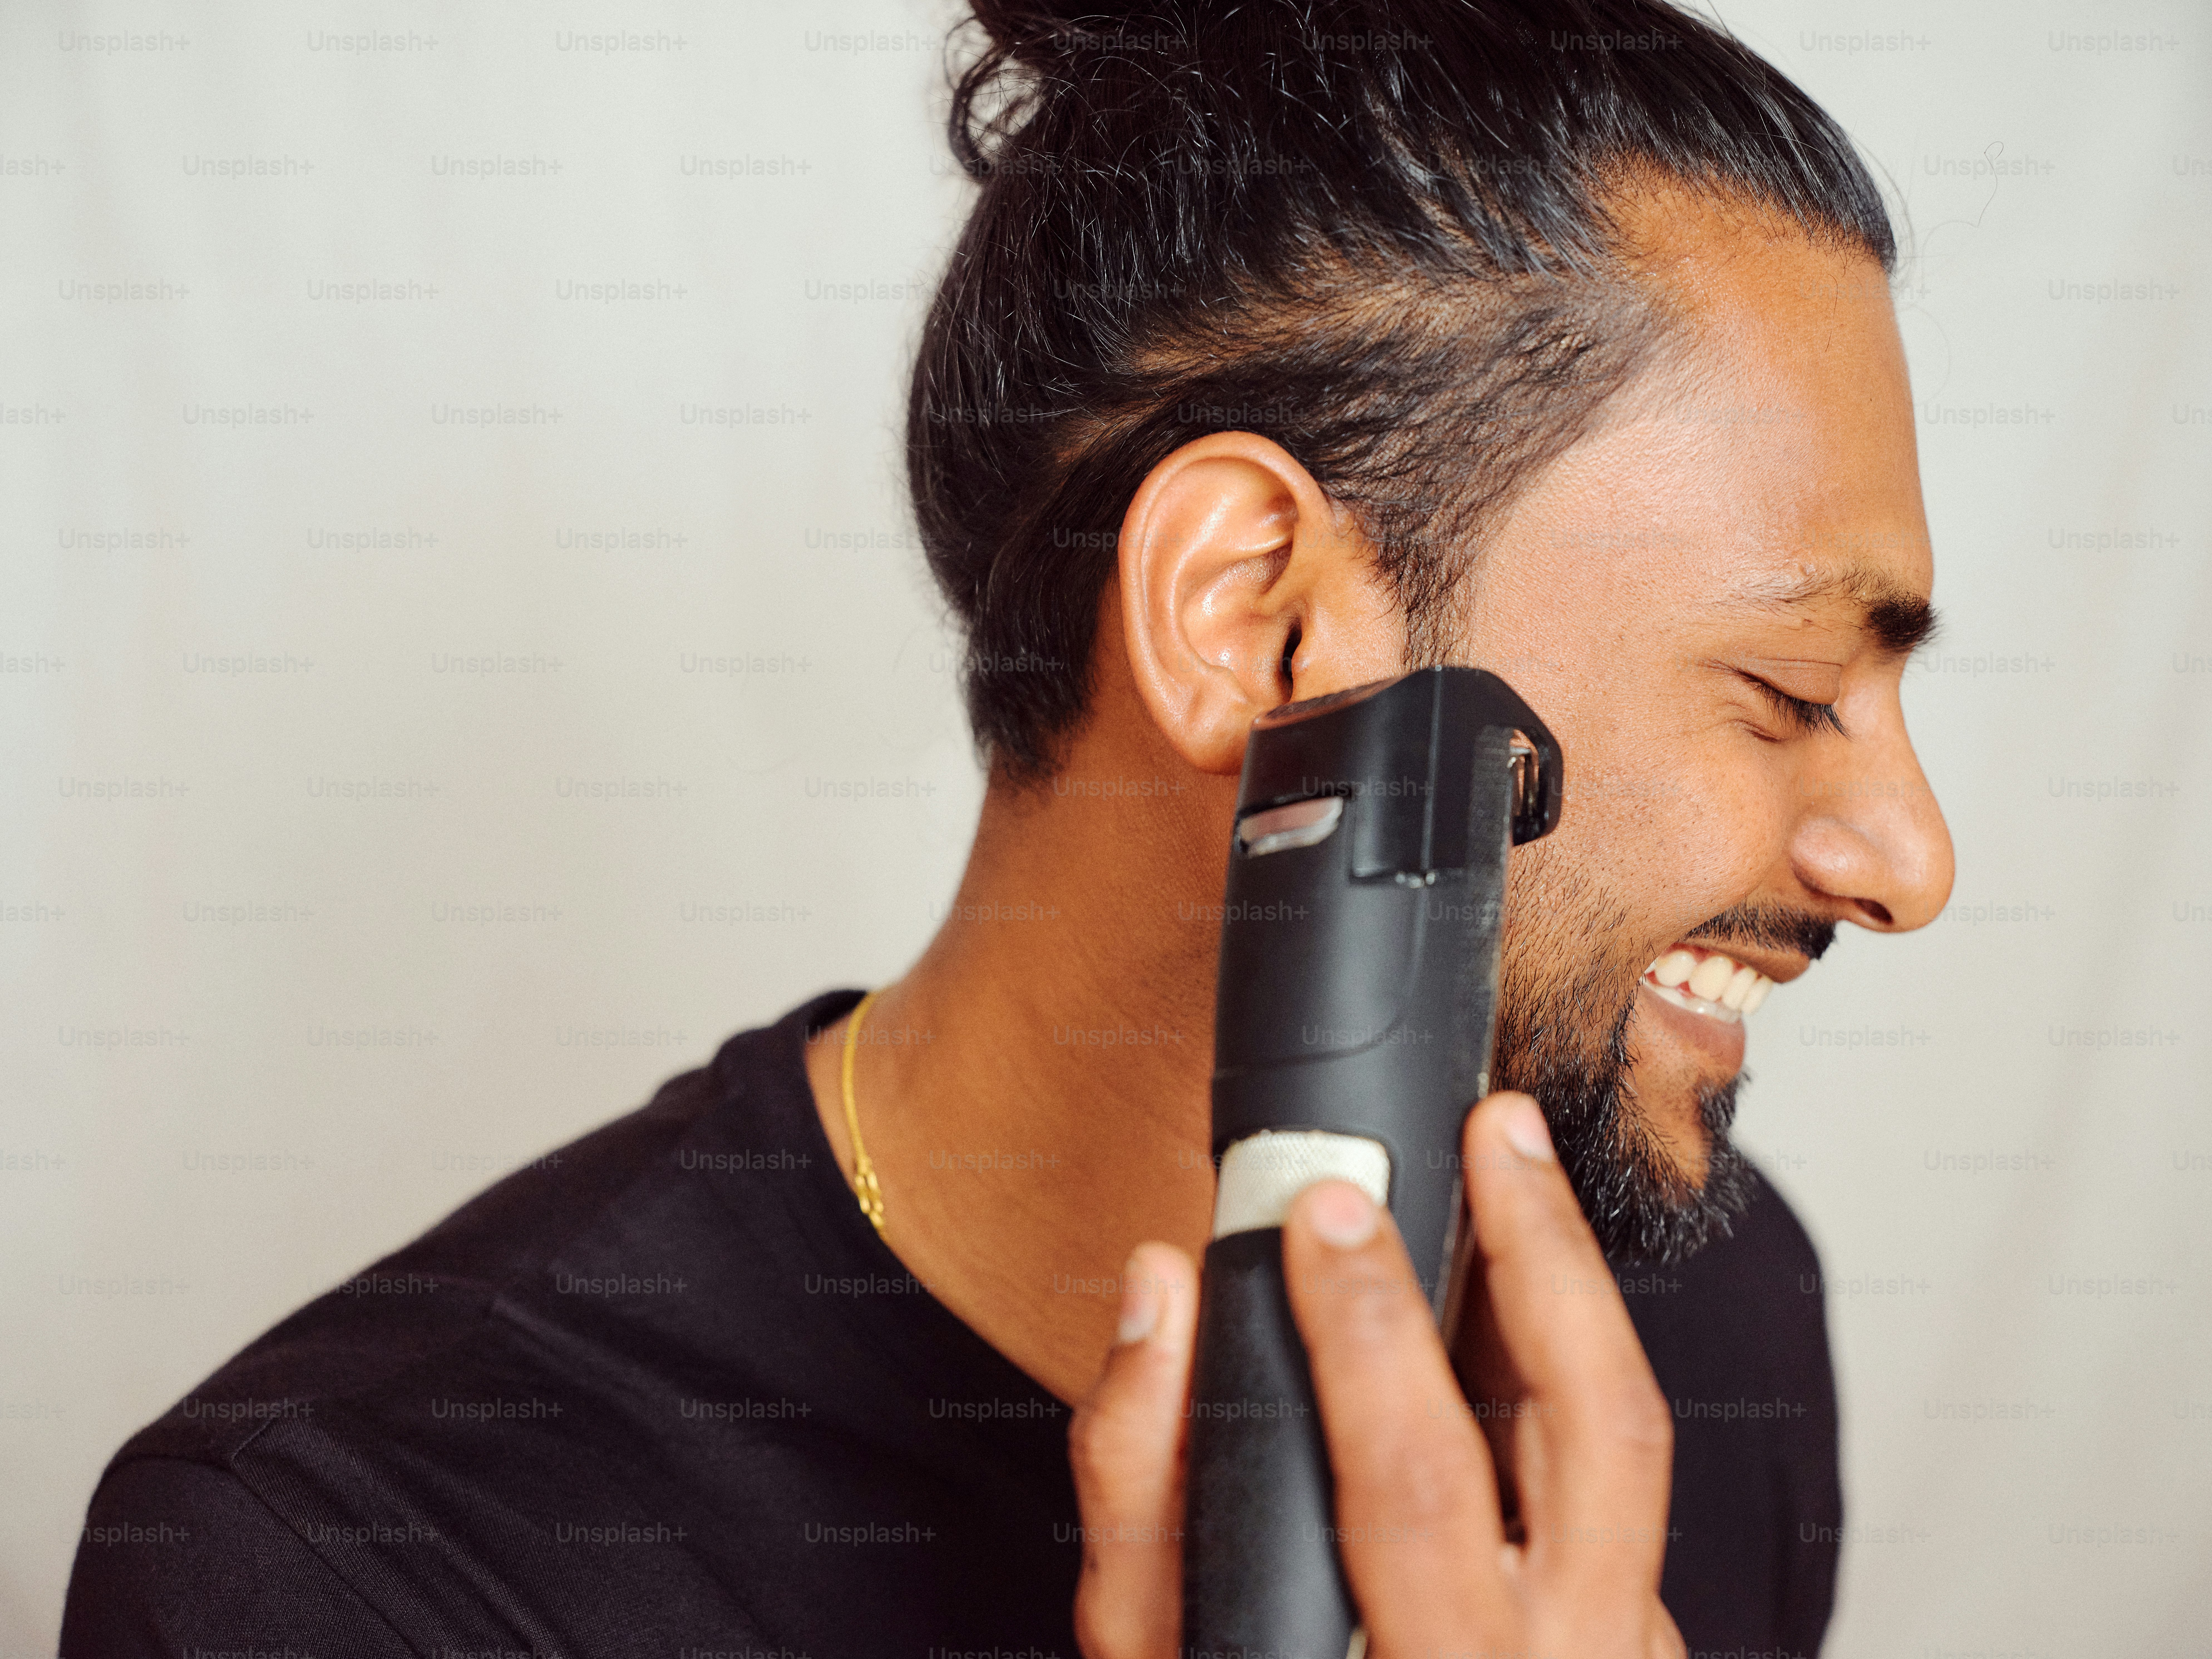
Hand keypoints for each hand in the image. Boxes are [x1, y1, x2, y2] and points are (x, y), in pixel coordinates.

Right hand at [1067, 1091, 1683, 1657]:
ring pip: (1632, 1438)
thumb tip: (1159, 1297)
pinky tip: (1500, 1308)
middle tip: (1493, 1128)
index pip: (1417, 1484)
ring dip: (1577, 1288)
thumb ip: (1145, 1492)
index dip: (1365, 1334)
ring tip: (1517, 1166)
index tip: (1321, 1213)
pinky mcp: (1644, 1638)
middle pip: (1598, 1429)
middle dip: (1543, 1255)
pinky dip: (1558, 1375)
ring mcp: (1627, 1652)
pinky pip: (1612, 1485)